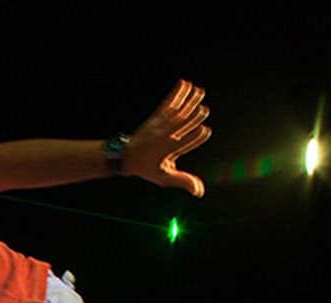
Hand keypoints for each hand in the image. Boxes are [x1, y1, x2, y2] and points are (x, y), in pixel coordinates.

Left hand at [124, 79, 212, 196]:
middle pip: (181, 125)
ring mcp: (159, 126)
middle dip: (192, 118)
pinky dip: (176, 93)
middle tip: (204, 110)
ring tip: (199, 91)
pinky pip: (167, 104)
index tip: (205, 130)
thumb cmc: (147, 168)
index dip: (194, 138)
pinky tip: (184, 83)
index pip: (184, 143)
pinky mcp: (156, 117)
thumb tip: (200, 192)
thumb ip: (182, 181)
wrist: (125, 156)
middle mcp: (164, 137)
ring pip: (176, 112)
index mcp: (167, 151)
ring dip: (188, 100)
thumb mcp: (164, 177)